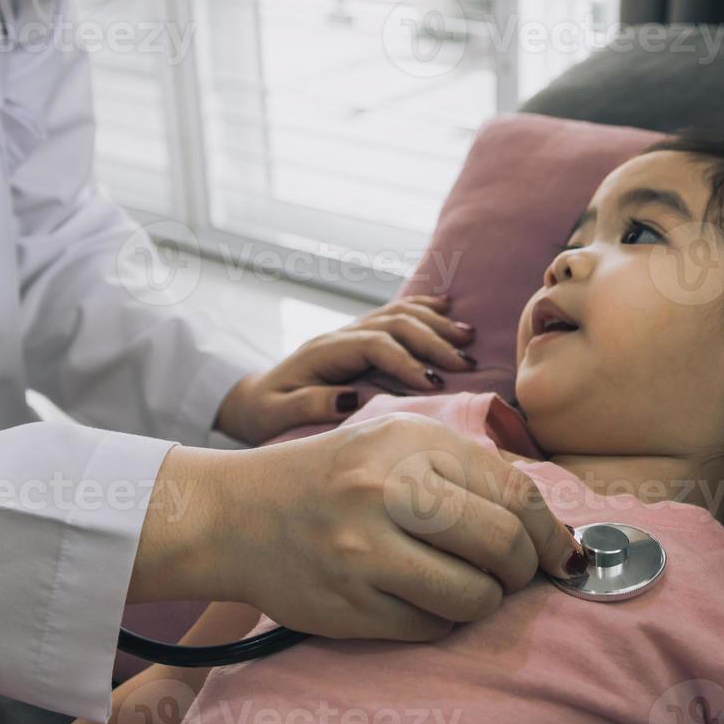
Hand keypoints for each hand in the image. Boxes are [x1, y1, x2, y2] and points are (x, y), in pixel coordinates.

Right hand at [132, 413, 585, 640]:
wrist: (237, 514)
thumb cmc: (335, 477)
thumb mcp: (398, 442)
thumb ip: (470, 471)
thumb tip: (550, 529)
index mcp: (411, 441)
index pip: (516, 491)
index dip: (550, 531)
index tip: (559, 553)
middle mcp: (388, 490)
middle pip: (503, 544)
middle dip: (522, 569)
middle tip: (512, 573)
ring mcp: (366, 551)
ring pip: (474, 596)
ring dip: (483, 599)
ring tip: (464, 586)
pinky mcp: (348, 604)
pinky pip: (430, 627)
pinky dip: (439, 619)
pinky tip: (418, 598)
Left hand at [215, 293, 478, 444]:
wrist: (255, 399)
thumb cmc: (265, 413)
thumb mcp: (275, 416)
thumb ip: (309, 406)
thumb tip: (350, 399)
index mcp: (324, 352)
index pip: (374, 345)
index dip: (406, 361)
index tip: (434, 386)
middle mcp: (341, 334)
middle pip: (395, 324)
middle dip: (433, 342)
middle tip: (465, 365)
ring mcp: (352, 331)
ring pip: (400, 314)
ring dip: (436, 324)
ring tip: (468, 338)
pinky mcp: (361, 335)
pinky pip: (396, 312)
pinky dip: (425, 308)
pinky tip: (449, 307)